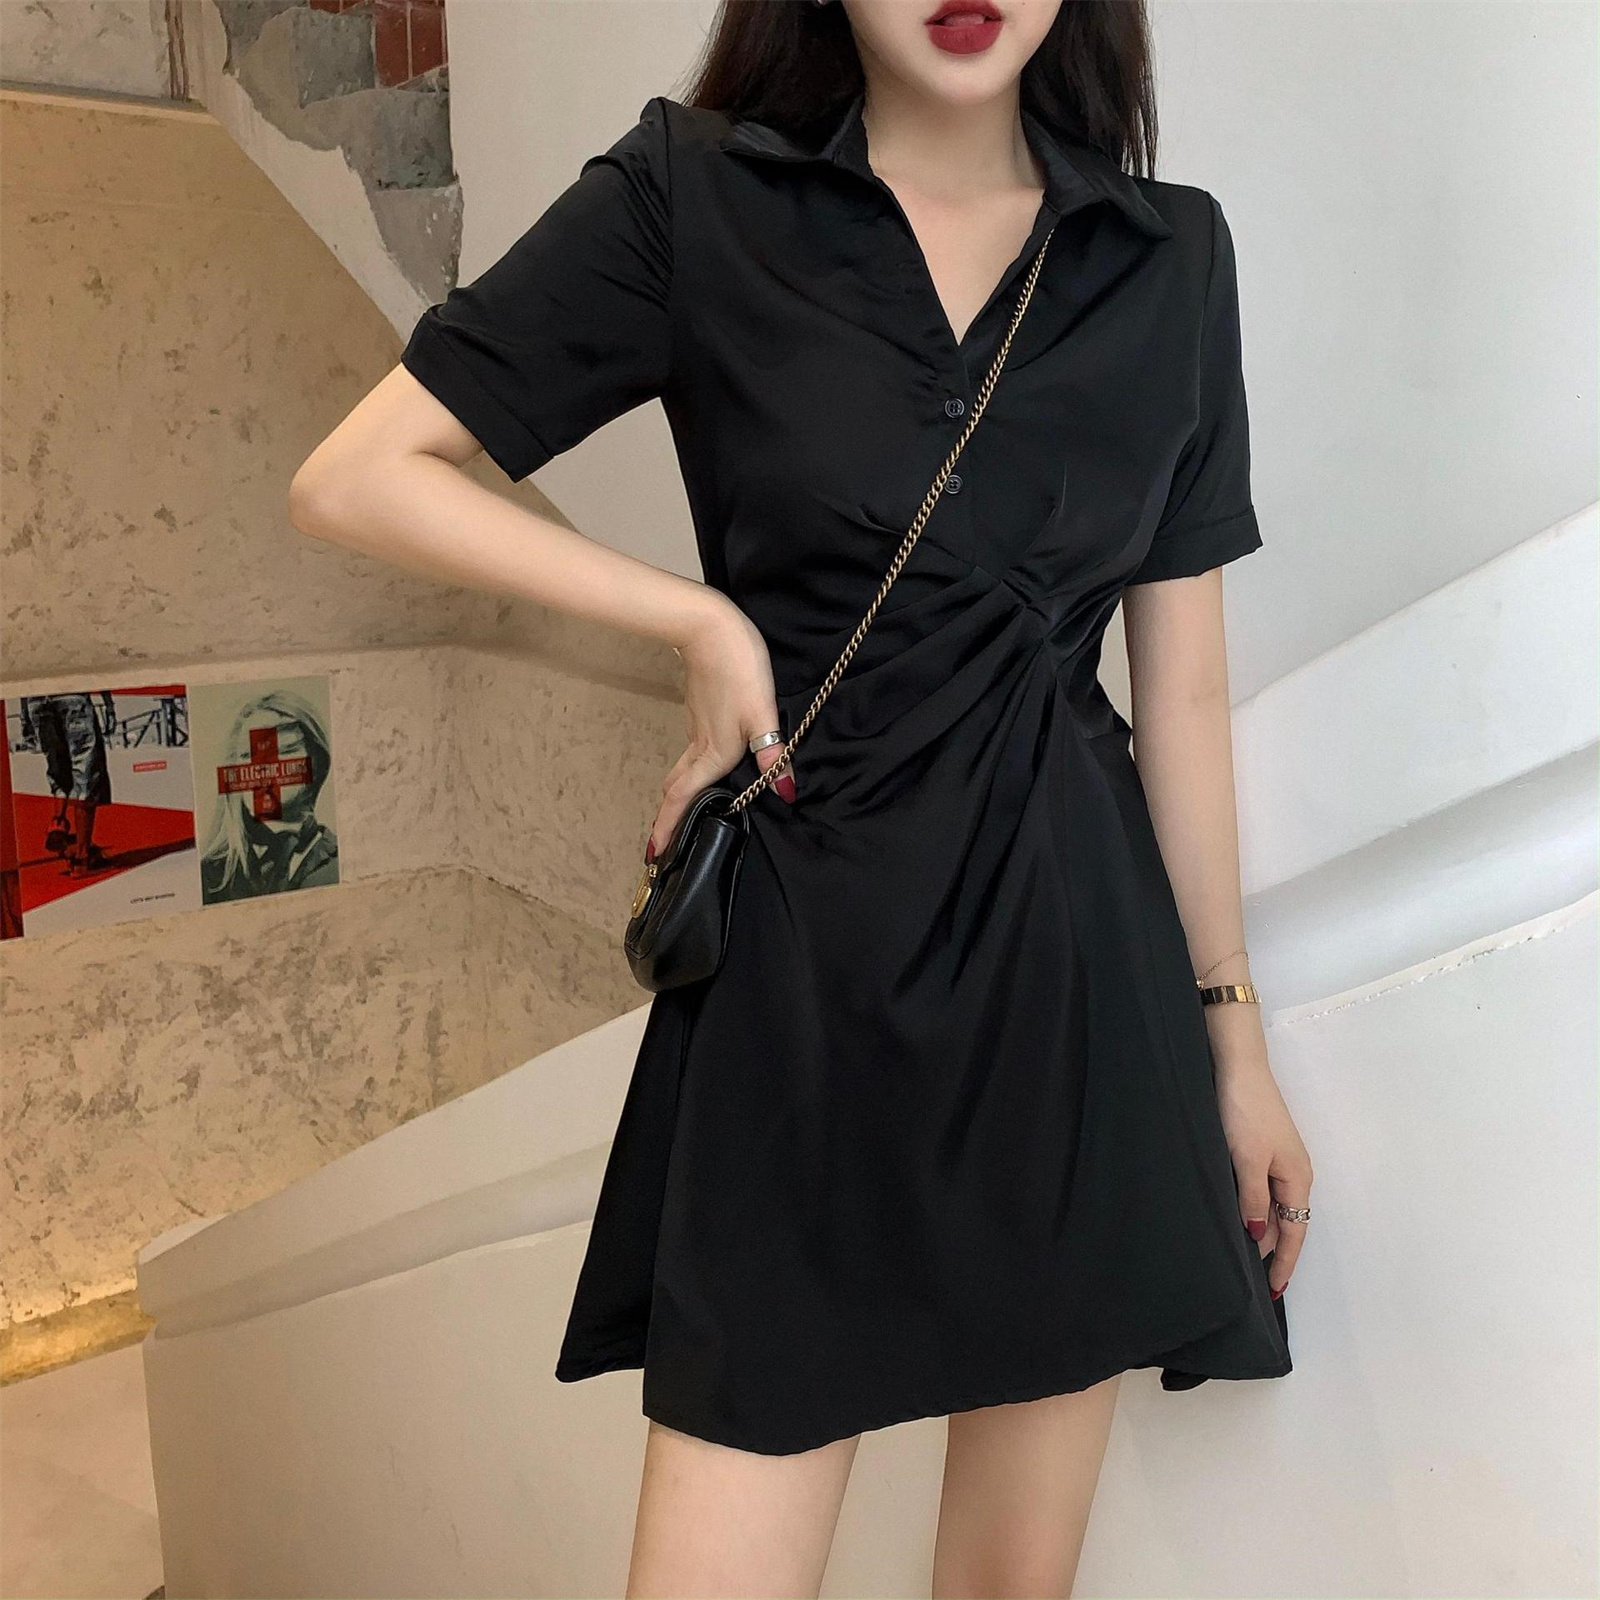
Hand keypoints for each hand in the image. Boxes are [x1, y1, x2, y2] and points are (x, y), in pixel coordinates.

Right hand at [646, 596, 796, 858]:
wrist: (708, 626)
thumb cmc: (738, 668)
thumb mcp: (762, 712)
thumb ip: (773, 754)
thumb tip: (785, 793)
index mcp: (715, 751)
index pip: (685, 798)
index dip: (668, 827)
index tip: (653, 854)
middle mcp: (702, 745)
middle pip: (678, 788)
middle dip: (668, 818)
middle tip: (661, 843)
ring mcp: (698, 727)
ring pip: (684, 770)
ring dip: (678, 796)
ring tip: (679, 814)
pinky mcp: (700, 711)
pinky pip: (692, 752)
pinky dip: (689, 772)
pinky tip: (702, 769)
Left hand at [1210, 1023, 1313, 1299]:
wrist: (1237, 1064)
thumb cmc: (1245, 1111)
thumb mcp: (1247, 1159)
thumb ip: (1254, 1199)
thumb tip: (1260, 1236)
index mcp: (1297, 1178)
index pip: (1295, 1232)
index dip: (1284, 1263)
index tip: (1274, 1293)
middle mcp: (1292, 1172)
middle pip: (1287, 1222)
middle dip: (1276, 1253)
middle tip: (1258, 1286)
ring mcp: (1276, 1159)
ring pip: (1273, 1207)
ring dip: (1264, 1232)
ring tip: (1247, 1260)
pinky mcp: (1259, 1147)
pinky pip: (1261, 1191)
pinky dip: (1254, 1210)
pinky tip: (1240, 1218)